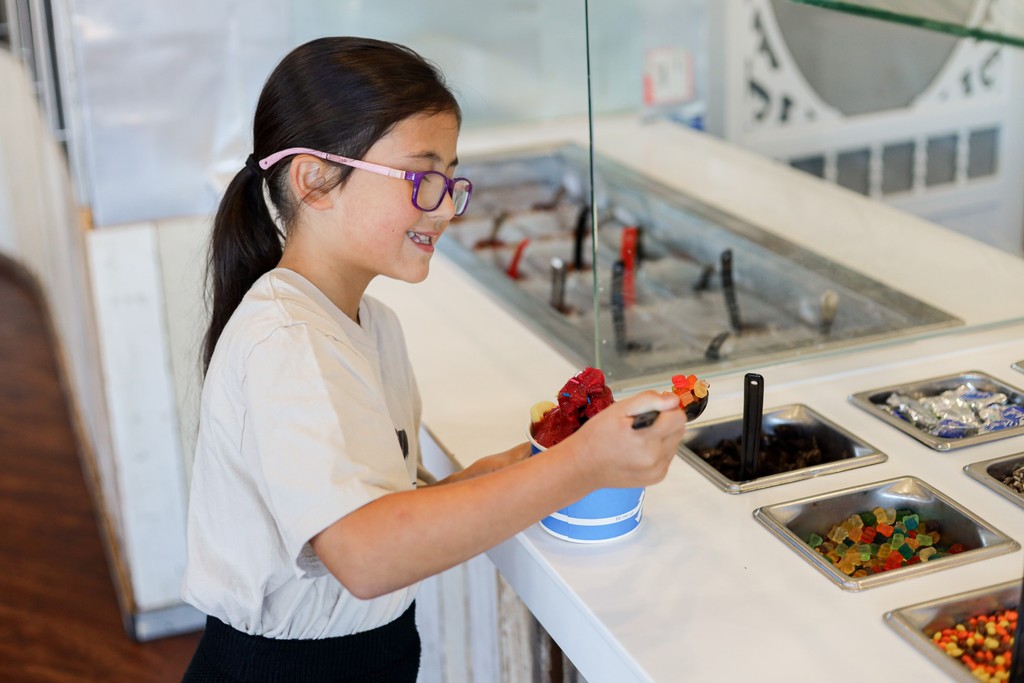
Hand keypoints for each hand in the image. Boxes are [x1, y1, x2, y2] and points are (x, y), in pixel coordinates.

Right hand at [561, 390, 687, 490]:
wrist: (582, 466)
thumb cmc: (597, 436)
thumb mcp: (619, 409)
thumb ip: (649, 400)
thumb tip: (673, 400)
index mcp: (645, 439)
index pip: (678, 417)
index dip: (666, 408)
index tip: (652, 409)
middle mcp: (655, 458)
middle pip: (678, 429)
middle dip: (665, 422)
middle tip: (641, 423)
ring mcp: (657, 470)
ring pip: (674, 442)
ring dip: (662, 436)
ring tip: (638, 437)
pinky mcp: (657, 477)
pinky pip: (668, 456)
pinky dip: (658, 449)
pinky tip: (639, 449)